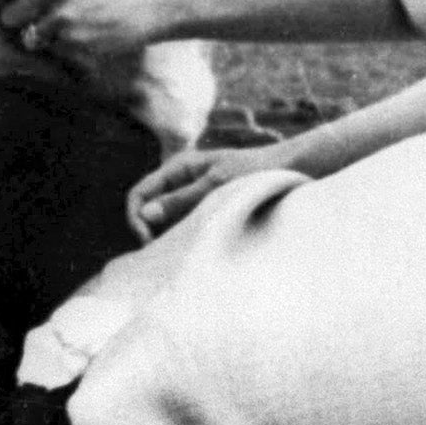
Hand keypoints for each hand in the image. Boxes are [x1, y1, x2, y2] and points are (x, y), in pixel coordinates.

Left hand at [0, 0, 177, 62]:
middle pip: (7, 14)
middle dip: (20, 17)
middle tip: (41, 13)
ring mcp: (64, 17)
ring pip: (27, 36)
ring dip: (40, 33)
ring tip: (66, 22)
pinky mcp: (76, 42)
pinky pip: (51, 49)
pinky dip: (62, 44)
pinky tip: (84, 30)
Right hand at [127, 139, 291, 240]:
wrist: (289, 169)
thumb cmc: (254, 171)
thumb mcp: (216, 185)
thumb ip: (181, 200)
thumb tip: (145, 215)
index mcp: (178, 168)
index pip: (139, 193)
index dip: (136, 217)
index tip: (148, 241)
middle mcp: (181, 182)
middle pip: (148, 210)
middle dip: (149, 232)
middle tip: (164, 256)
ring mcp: (192, 198)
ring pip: (165, 223)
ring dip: (167, 238)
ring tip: (182, 255)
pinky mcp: (205, 212)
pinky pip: (184, 227)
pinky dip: (183, 239)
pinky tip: (195, 251)